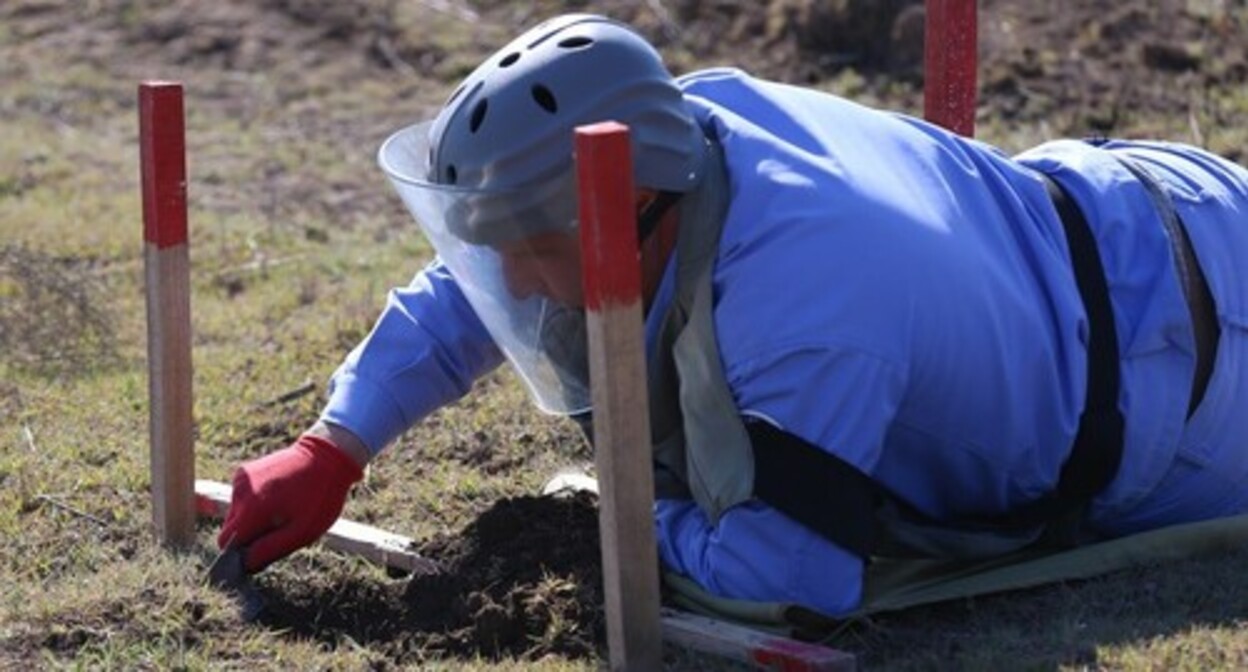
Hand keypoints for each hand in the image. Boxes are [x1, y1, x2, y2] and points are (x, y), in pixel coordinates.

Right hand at [218, 433, 363, 571]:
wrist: (326, 456)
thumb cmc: (319, 497)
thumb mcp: (302, 531)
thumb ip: (269, 550)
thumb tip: (245, 565)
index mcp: (252, 508)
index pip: (225, 543)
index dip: (241, 553)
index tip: (261, 552)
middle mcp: (240, 493)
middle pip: (230, 529)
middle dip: (250, 536)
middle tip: (279, 529)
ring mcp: (240, 480)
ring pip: (236, 515)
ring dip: (254, 520)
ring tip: (282, 510)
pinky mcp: (243, 472)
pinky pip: (241, 499)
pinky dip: (255, 504)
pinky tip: (277, 497)